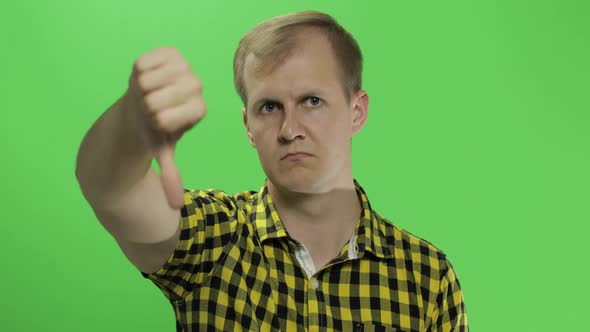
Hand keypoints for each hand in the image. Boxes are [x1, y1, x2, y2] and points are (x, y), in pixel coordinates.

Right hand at [124, 47, 206, 208]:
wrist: (145, 104)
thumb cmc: (154, 129)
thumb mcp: (161, 151)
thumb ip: (171, 174)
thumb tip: (174, 207)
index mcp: (198, 110)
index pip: (168, 118)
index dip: (157, 122)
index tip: (156, 122)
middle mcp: (196, 86)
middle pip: (157, 99)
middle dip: (146, 107)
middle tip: (148, 108)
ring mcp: (184, 67)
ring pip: (149, 80)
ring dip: (141, 90)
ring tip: (146, 94)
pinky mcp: (169, 52)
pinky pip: (145, 62)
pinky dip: (139, 72)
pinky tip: (146, 78)